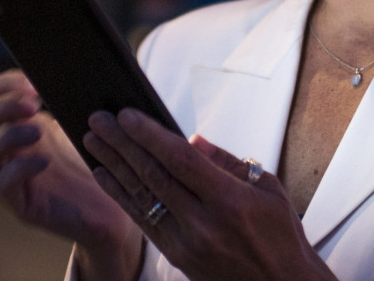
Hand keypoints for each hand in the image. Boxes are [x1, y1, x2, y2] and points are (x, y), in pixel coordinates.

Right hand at [0, 70, 140, 278]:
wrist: (113, 204)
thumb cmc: (94, 160)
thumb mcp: (75, 121)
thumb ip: (60, 96)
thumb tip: (57, 64)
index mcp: (13, 125)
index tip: (30, 82)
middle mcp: (3, 152)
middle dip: (0, 109)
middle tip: (34, 105)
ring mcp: (7, 179)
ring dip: (4, 136)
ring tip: (38, 131)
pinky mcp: (19, 205)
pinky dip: (17, 168)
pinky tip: (44, 161)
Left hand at [83, 109, 335, 280]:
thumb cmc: (281, 236)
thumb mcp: (268, 189)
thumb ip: (227, 163)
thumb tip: (193, 140)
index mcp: (230, 201)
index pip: (180, 159)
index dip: (149, 134)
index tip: (127, 115)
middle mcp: (204, 224)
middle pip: (153, 175)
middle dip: (122, 144)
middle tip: (98, 120)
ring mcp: (187, 244)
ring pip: (142, 198)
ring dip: (113, 167)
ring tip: (93, 143)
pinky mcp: (178, 257)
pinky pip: (143, 221)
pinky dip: (121, 196)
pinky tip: (105, 177)